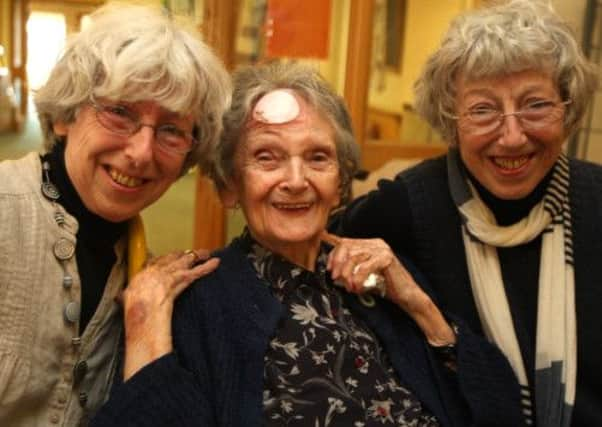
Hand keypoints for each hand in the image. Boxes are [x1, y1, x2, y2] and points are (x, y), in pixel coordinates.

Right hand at [121, 249, 218, 379]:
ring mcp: (169, 273)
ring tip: (205, 253)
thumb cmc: (134, 308)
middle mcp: (157, 270)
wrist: (141, 309)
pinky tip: (216, 263)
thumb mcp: (126, 299)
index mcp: (143, 275)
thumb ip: (128, 296)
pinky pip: (197, 271)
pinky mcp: (180, 280)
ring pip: (185, 260)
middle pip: (172, 258)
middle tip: (189, 252)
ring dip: (196, 256)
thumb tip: (123, 298)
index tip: (169, 258)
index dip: (164, 259)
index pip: (155, 262)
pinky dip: (207, 267)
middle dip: (182, 254)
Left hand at [321, 231, 420, 307]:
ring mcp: (382, 249)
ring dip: (346, 272)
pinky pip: (365, 267)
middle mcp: (375, 243)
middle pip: (347, 246)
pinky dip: (357, 278)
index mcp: (369, 244)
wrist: (407, 295)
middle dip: (337, 263)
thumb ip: (351, 269)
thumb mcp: (363, 275)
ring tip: (347, 285)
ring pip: (354, 256)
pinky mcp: (387, 258)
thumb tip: (333, 271)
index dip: (333, 255)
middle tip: (335, 278)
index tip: (329, 269)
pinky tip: (357, 288)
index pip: (344, 243)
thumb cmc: (385, 286)